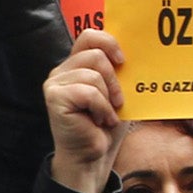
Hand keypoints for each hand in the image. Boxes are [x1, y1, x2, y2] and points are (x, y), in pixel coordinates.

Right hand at [45, 30, 127, 192]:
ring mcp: (55, 84)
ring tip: (105, 115)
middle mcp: (62, 71)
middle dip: (114, 79)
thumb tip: (138, 53)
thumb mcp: (116, 93)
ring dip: (108, 98)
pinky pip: (88, 92)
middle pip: (95, 54)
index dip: (109, 43)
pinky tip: (99, 121)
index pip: (89, 36)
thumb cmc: (104, 126)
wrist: (91, 156)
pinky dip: (101, 108)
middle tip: (118, 101)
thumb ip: (118, 72)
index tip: (123, 61)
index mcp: (76, 65)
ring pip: (93, 74)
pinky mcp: (54, 97)